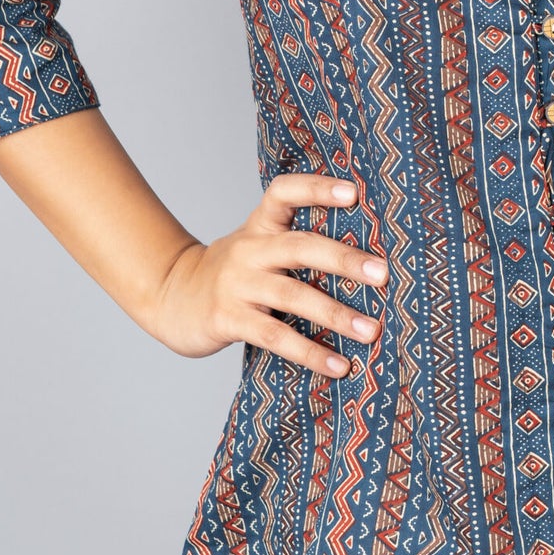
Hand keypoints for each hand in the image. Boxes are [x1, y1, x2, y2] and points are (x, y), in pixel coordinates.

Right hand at [145, 170, 385, 374]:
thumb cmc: (233, 274)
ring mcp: (237, 285)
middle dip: (345, 260)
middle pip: (300, 247)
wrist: (169, 298)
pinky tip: (339, 365)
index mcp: (260, 226)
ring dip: (336, 314)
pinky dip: (310, 353)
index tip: (354, 193)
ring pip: (293, 296)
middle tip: (384, 274)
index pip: (285, 193)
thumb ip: (298, 246)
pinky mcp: (227, 319)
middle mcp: (249, 250)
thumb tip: (369, 261)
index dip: (318, 189)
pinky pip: (275, 336)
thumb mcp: (258, 247)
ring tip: (372, 331)